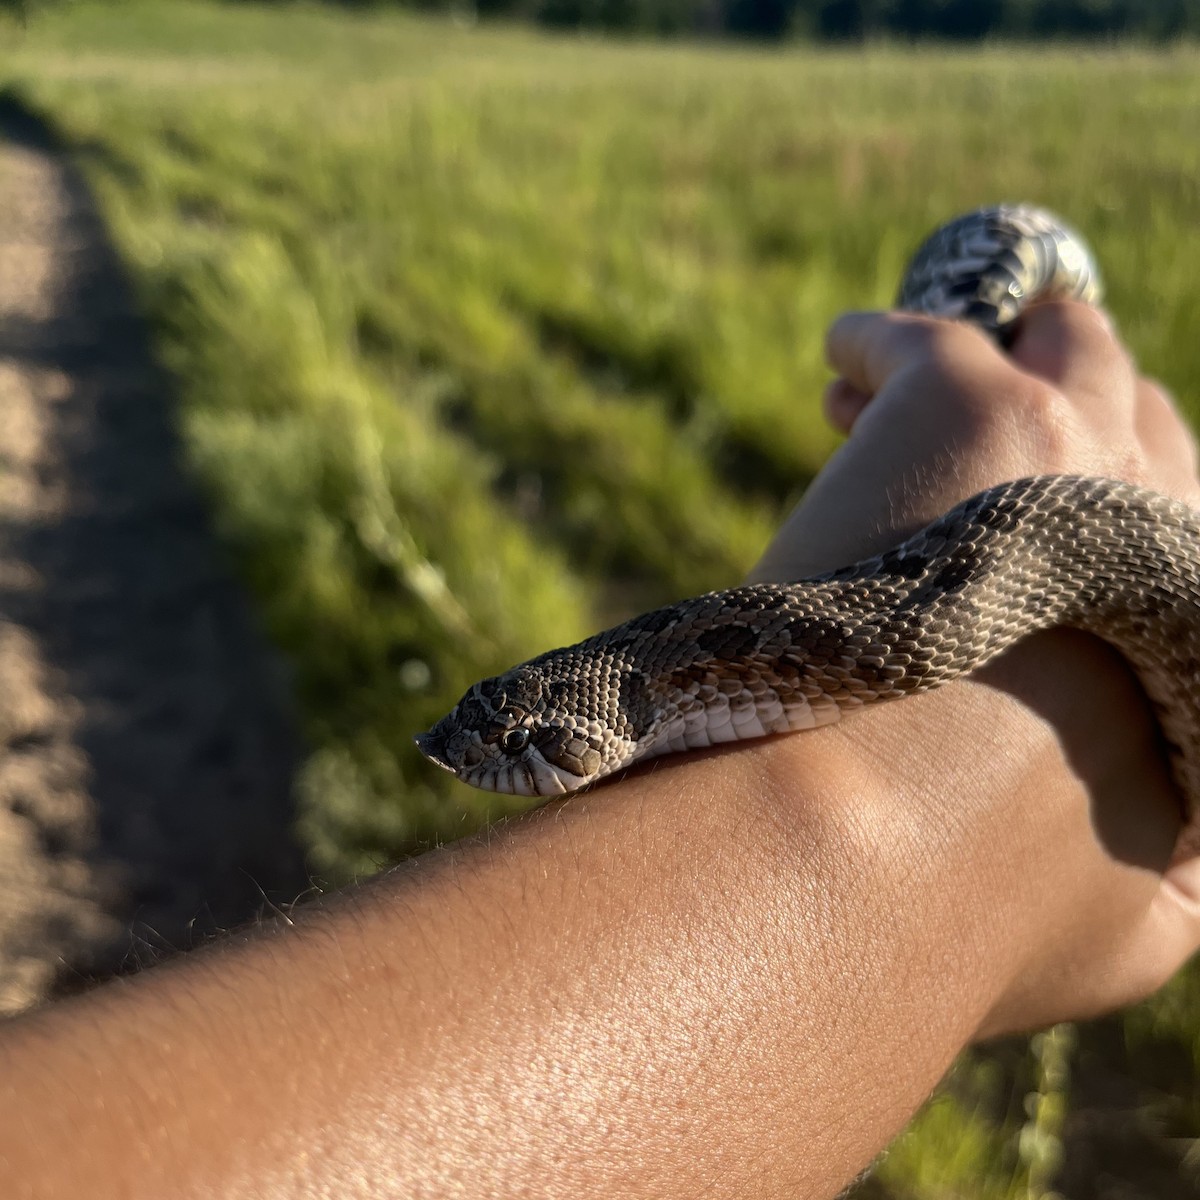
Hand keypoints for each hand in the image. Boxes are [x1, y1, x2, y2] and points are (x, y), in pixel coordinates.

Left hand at [750, 302, 1199, 1036]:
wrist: (873, 850)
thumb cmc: (982, 909)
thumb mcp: (1140, 919)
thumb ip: (1179, 874)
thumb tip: (1184, 877)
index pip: (1187, 514)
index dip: (1115, 496)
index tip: (1032, 510)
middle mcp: (1164, 509)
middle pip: (1136, 412)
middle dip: (1068, 405)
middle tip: (975, 427)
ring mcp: (1068, 438)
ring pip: (1053, 346)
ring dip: (989, 354)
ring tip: (899, 383)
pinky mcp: (960, 399)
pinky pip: (913, 335)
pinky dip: (875, 344)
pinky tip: (841, 361)